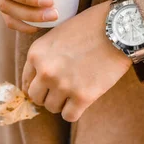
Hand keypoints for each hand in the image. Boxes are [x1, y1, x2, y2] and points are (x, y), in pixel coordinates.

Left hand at [22, 0, 131, 121]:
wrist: (118, 28)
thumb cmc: (89, 27)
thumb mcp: (58, 35)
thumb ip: (45, 56)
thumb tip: (38, 78)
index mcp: (36, 54)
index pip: (26, 81)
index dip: (38, 84)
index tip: (48, 86)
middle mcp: (45, 71)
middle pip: (36, 97)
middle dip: (48, 94)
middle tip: (63, 89)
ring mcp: (63, 85)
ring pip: (52, 108)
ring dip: (62, 102)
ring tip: (75, 90)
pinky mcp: (83, 96)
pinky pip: (69, 116)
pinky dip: (75, 110)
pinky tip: (83, 99)